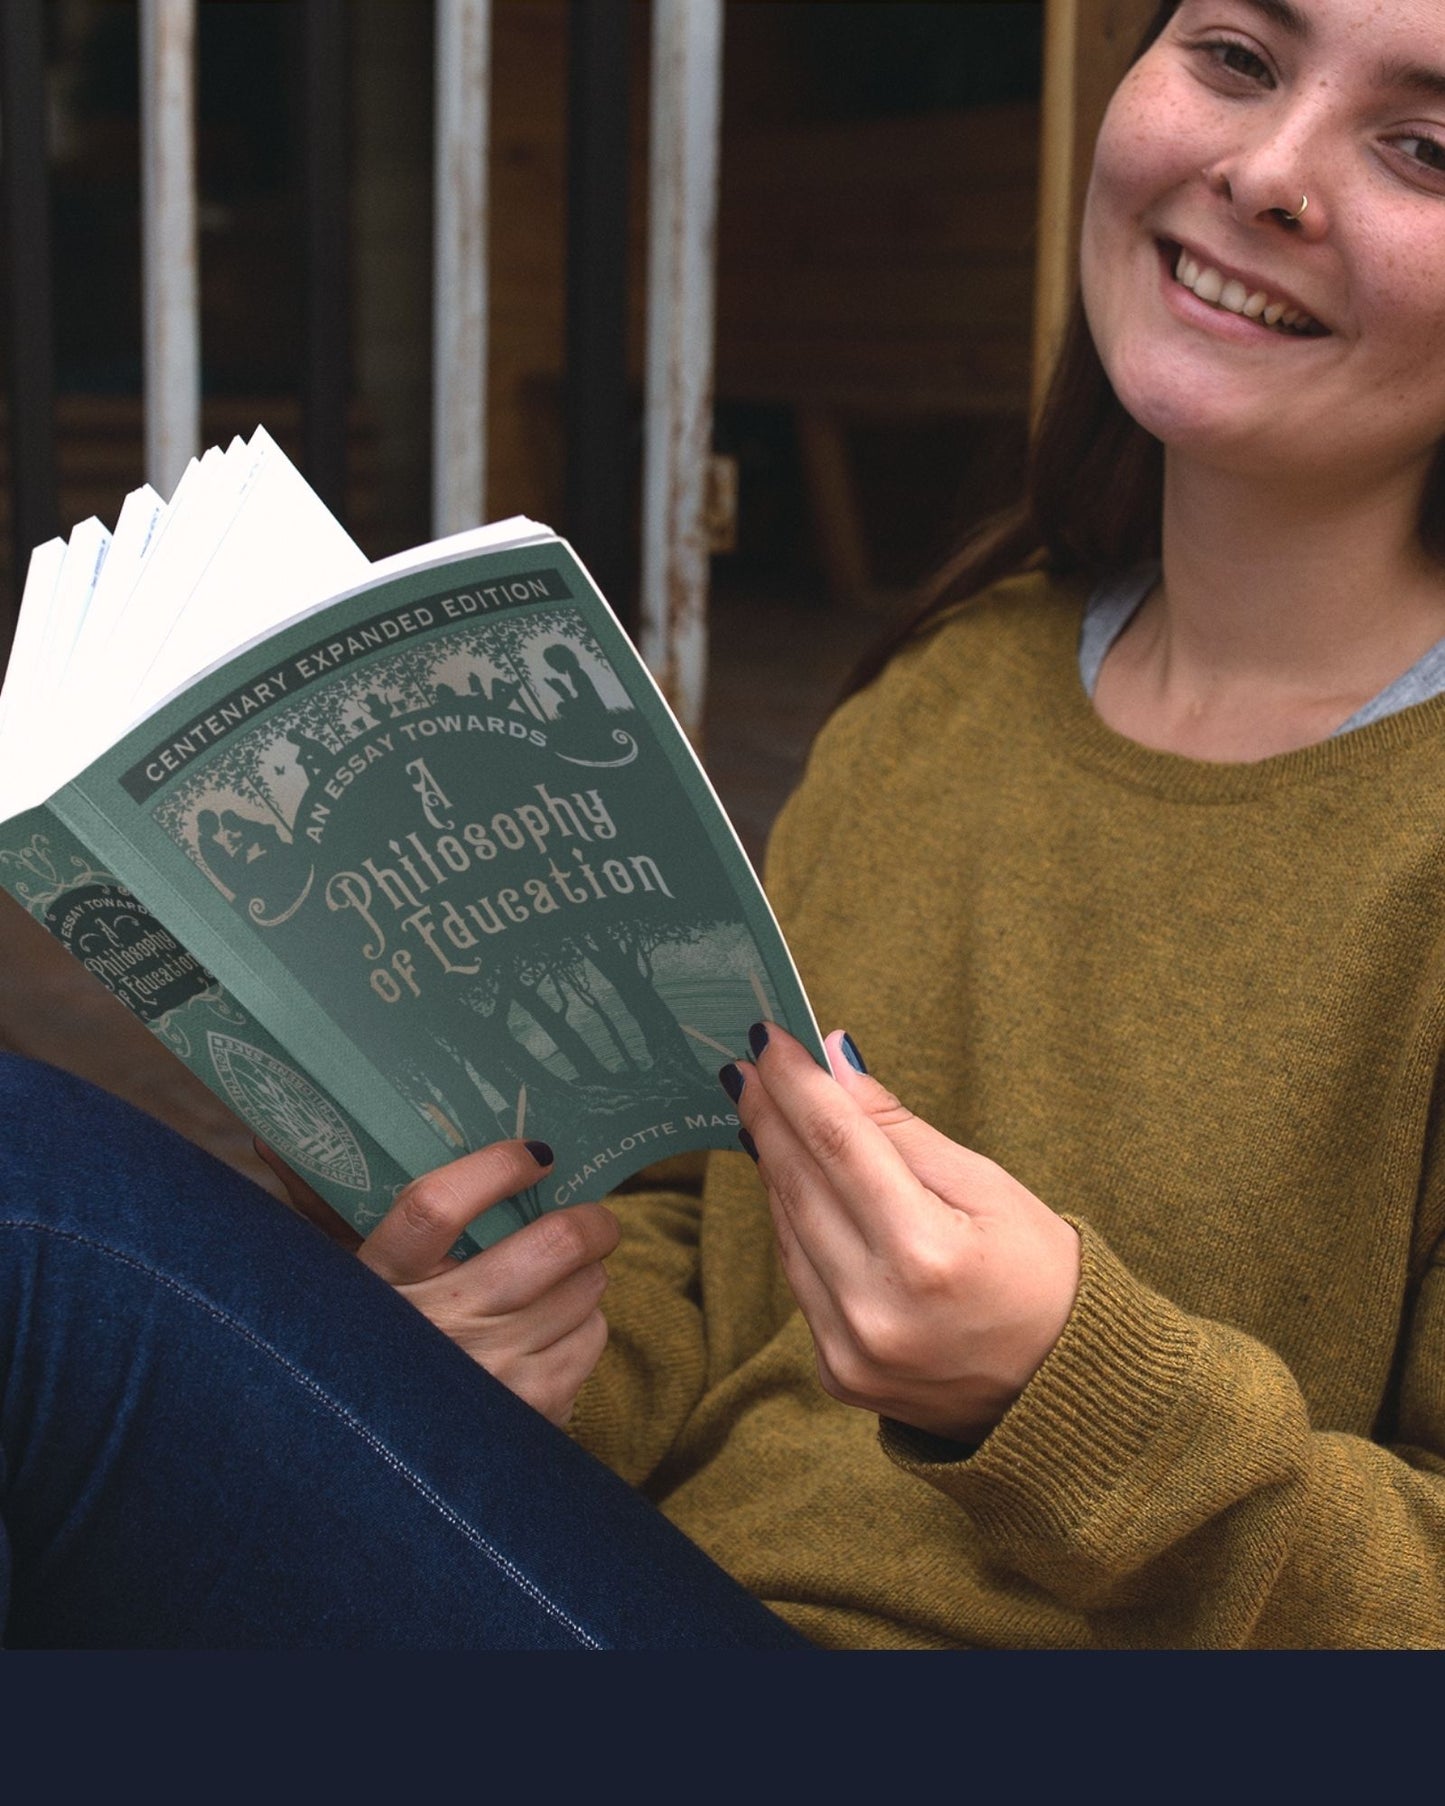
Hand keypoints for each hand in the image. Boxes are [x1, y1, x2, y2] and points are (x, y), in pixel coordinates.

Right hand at [255, 1137, 619, 1425]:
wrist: (371, 1470)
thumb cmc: (358, 1351)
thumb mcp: (339, 1284)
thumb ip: (316, 1212)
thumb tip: (265, 1140)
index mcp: (382, 1282)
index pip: (435, 1204)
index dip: (494, 1168)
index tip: (534, 1153)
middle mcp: (441, 1329)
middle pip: (550, 1246)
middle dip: (589, 1220)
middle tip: (592, 1217)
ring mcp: (493, 1375)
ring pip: (584, 1289)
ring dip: (587, 1274)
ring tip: (564, 1276)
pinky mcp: (533, 1411)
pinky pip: (590, 1338)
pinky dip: (584, 1324)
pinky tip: (552, 1329)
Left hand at [725, 1026, 1079, 1443]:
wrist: (1061, 1391)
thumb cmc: (1040, 1275)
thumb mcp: (986, 1186)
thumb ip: (899, 1129)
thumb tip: (835, 1062)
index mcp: (925, 1253)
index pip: (837, 1143)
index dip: (796, 1084)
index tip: (768, 1040)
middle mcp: (876, 1307)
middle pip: (799, 1183)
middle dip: (769, 1115)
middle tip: (748, 1066)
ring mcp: (850, 1349)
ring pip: (786, 1230)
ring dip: (771, 1165)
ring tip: (763, 1112)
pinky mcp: (837, 1373)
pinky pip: (798, 1279)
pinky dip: (792, 1225)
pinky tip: (792, 1184)